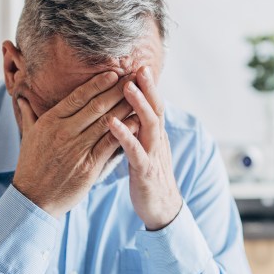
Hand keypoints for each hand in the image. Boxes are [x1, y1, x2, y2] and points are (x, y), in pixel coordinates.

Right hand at [13, 71, 140, 218]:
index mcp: (50, 122)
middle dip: (117, 90)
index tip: (114, 73)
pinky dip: (125, 131)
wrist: (34, 198)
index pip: (78, 97)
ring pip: (106, 122)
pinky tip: (137, 122)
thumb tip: (21, 98)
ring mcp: (76, 149)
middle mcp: (63, 132)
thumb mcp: (27, 136)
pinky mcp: (88, 166)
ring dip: (124, 107)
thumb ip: (29, 115)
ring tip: (139, 95)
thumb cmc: (32, 166)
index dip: (98, 83)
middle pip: (95, 105)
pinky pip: (110, 144)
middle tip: (133, 77)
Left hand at [108, 66, 182, 229]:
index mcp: (155, 135)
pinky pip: (135, 151)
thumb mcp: (145, 149)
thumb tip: (132, 110)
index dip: (148, 86)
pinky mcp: (144, 171)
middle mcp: (157, 141)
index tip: (139, 65)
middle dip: (148, 87)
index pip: (153, 105)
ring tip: (127, 87)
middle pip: (155, 109)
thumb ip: (140, 130)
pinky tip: (112, 123)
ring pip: (149, 125)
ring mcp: (152, 155)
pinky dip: (124, 135)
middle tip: (139, 67)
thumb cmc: (148, 176)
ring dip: (139, 104)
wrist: (161, 208)